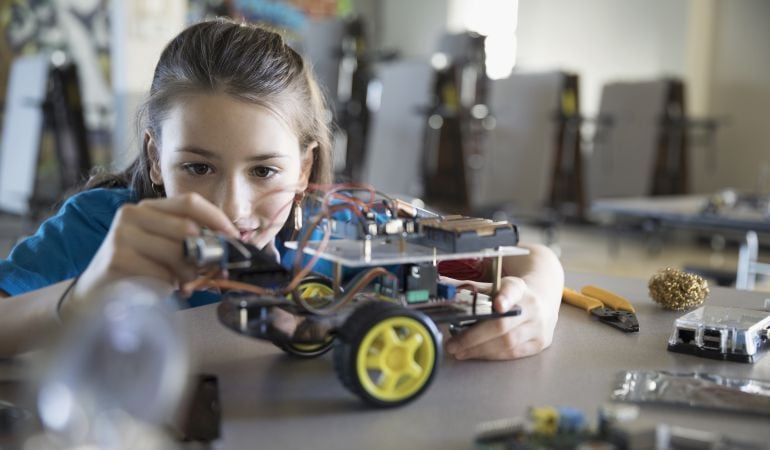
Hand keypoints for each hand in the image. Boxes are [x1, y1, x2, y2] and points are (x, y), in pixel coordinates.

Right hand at [64, 193, 238, 316]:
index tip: (235, 237)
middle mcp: (132, 215)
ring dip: (190, 274)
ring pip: (176, 252)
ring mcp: (122, 235)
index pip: (190, 202)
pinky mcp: (116, 259)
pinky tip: (164, 290)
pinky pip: (161, 273)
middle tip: (214, 271)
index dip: (217, 219)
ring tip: (186, 284)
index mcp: (149, 208)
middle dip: (208, 253)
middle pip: (187, 228)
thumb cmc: (140, 270)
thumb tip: (228, 250)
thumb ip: (192, 244)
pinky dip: (170, 286)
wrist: (96, 293)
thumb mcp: (167, 250)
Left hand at [442, 275, 558, 359]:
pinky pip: (513, 353)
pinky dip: (491, 355)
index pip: (512, 290)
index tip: (498, 304)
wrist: (542, 303)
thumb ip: (470, 289)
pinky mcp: (540, 343)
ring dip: (479, 350)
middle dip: (473, 337)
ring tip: (459, 351)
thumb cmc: (511, 297)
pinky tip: (476, 354)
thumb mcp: (494, 287)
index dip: (505, 297)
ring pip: (507, 342)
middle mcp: (532, 306)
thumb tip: (441, 286)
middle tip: (453, 344)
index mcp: (519, 287)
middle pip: (502, 324)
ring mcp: (539, 326)